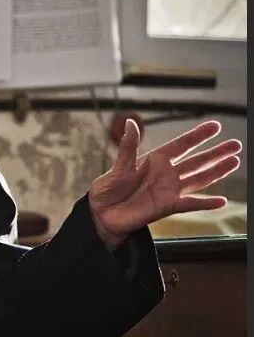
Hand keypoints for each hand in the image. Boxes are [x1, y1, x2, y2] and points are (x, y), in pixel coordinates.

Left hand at [89, 119, 241, 249]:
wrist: (101, 214)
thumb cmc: (107, 189)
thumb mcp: (118, 167)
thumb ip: (128, 147)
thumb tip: (130, 123)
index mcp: (154, 160)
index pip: (181, 145)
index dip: (198, 136)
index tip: (215, 126)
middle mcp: (166, 173)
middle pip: (196, 160)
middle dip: (216, 152)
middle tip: (236, 144)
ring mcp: (169, 190)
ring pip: (199, 179)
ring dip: (217, 171)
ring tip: (234, 161)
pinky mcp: (168, 207)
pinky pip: (190, 204)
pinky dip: (205, 203)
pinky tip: (221, 200)